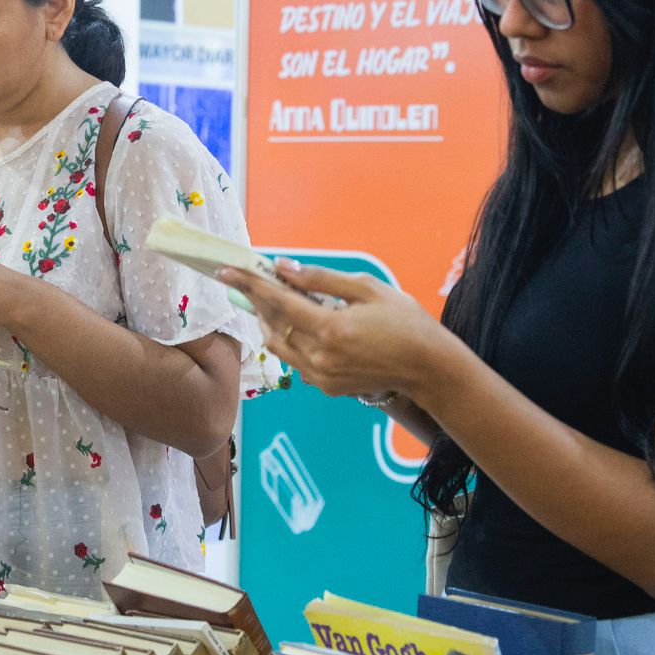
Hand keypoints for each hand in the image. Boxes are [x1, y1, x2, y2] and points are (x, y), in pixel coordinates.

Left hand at [218, 258, 454, 401]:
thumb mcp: (367, 288)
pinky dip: (290, 341)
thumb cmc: (404, 321)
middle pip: (272, 325)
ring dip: (270, 323)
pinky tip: (299, 326)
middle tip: (249, 282)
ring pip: (278, 346)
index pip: (277, 302)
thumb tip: (284, 267)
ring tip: (272, 302)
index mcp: (330, 329)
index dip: (250, 284)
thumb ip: (322, 279)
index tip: (226, 271)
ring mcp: (321, 376)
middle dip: (258, 302)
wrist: (428, 367)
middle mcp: (320, 357)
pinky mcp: (326, 387)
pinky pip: (296, 361)